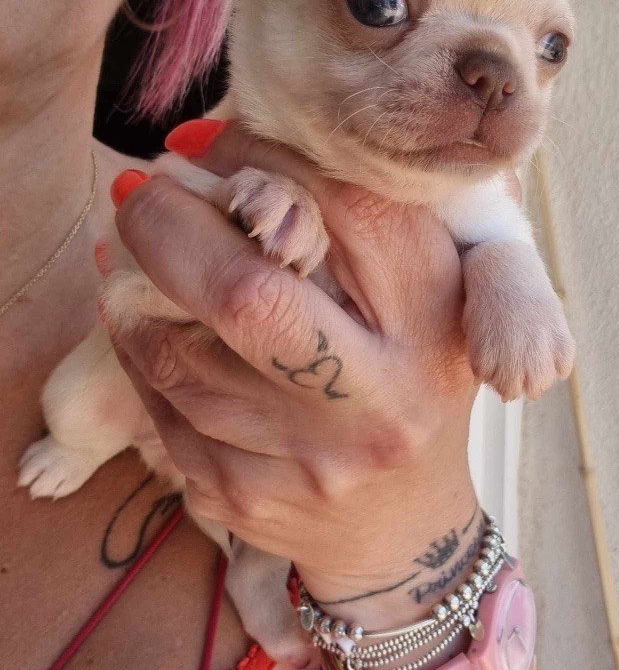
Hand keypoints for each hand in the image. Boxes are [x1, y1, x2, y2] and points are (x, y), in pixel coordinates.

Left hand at [108, 128, 478, 627]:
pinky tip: (147, 328)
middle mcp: (377, 398)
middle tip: (138, 191)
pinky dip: (140, 354)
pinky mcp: (244, 500)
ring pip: (177, 354)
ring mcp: (307, 462)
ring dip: (136, 293)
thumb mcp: (420, 290)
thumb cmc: (409, 378)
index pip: (344, 209)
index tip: (209, 144)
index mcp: (432, 322)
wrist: (404, 525)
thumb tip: (208, 145)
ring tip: (136, 258)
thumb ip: (349, 215)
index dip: (259, 157)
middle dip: (168, 227)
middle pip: (243, 293)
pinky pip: (159, 408)